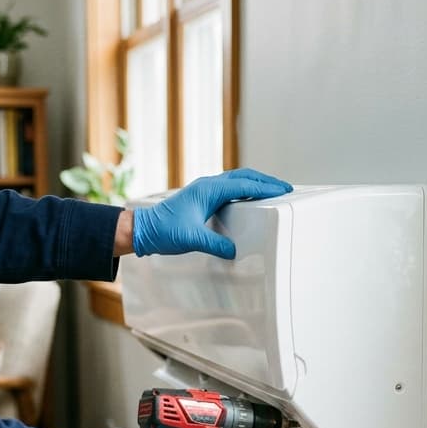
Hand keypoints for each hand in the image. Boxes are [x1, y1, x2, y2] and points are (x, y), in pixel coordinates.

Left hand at [132, 168, 292, 258]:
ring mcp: (204, 191)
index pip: (244, 185)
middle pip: (243, 176)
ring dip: (255, 183)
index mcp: (208, 190)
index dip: (265, 188)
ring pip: (236, 180)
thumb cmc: (163, 230)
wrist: (143, 229)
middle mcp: (207, 186)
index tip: (282, 190)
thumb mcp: (191, 239)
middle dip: (265, 181)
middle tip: (284, 187)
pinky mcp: (202, 198)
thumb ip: (215, 245)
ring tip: (271, 191)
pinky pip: (229, 189)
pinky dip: (244, 190)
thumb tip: (234, 251)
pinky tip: (249, 200)